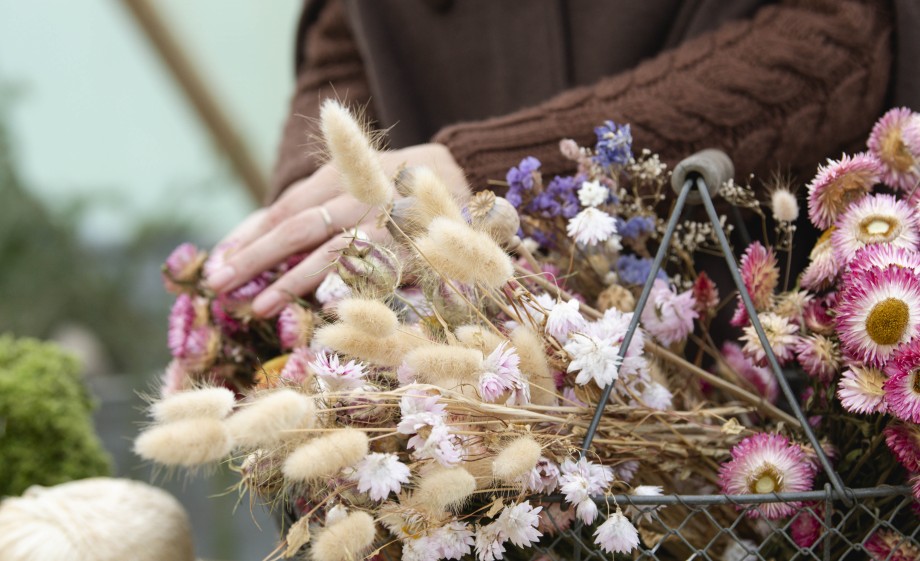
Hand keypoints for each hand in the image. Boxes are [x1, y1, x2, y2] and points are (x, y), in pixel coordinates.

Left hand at [206, 142, 466, 316]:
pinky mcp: (407, 250)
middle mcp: (357, 196)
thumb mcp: (357, 175)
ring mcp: (382, 224)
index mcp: (340, 175)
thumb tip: (260, 233)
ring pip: (326, 255)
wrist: (467, 176)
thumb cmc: (402, 183)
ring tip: (255, 307)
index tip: (217, 260)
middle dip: (252, 259)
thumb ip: (318, 199)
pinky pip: (366, 275)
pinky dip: (339, 293)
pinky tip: (316, 314)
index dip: (248, 234)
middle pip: (294, 228)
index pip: (283, 207)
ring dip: (287, 283)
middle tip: (218, 285)